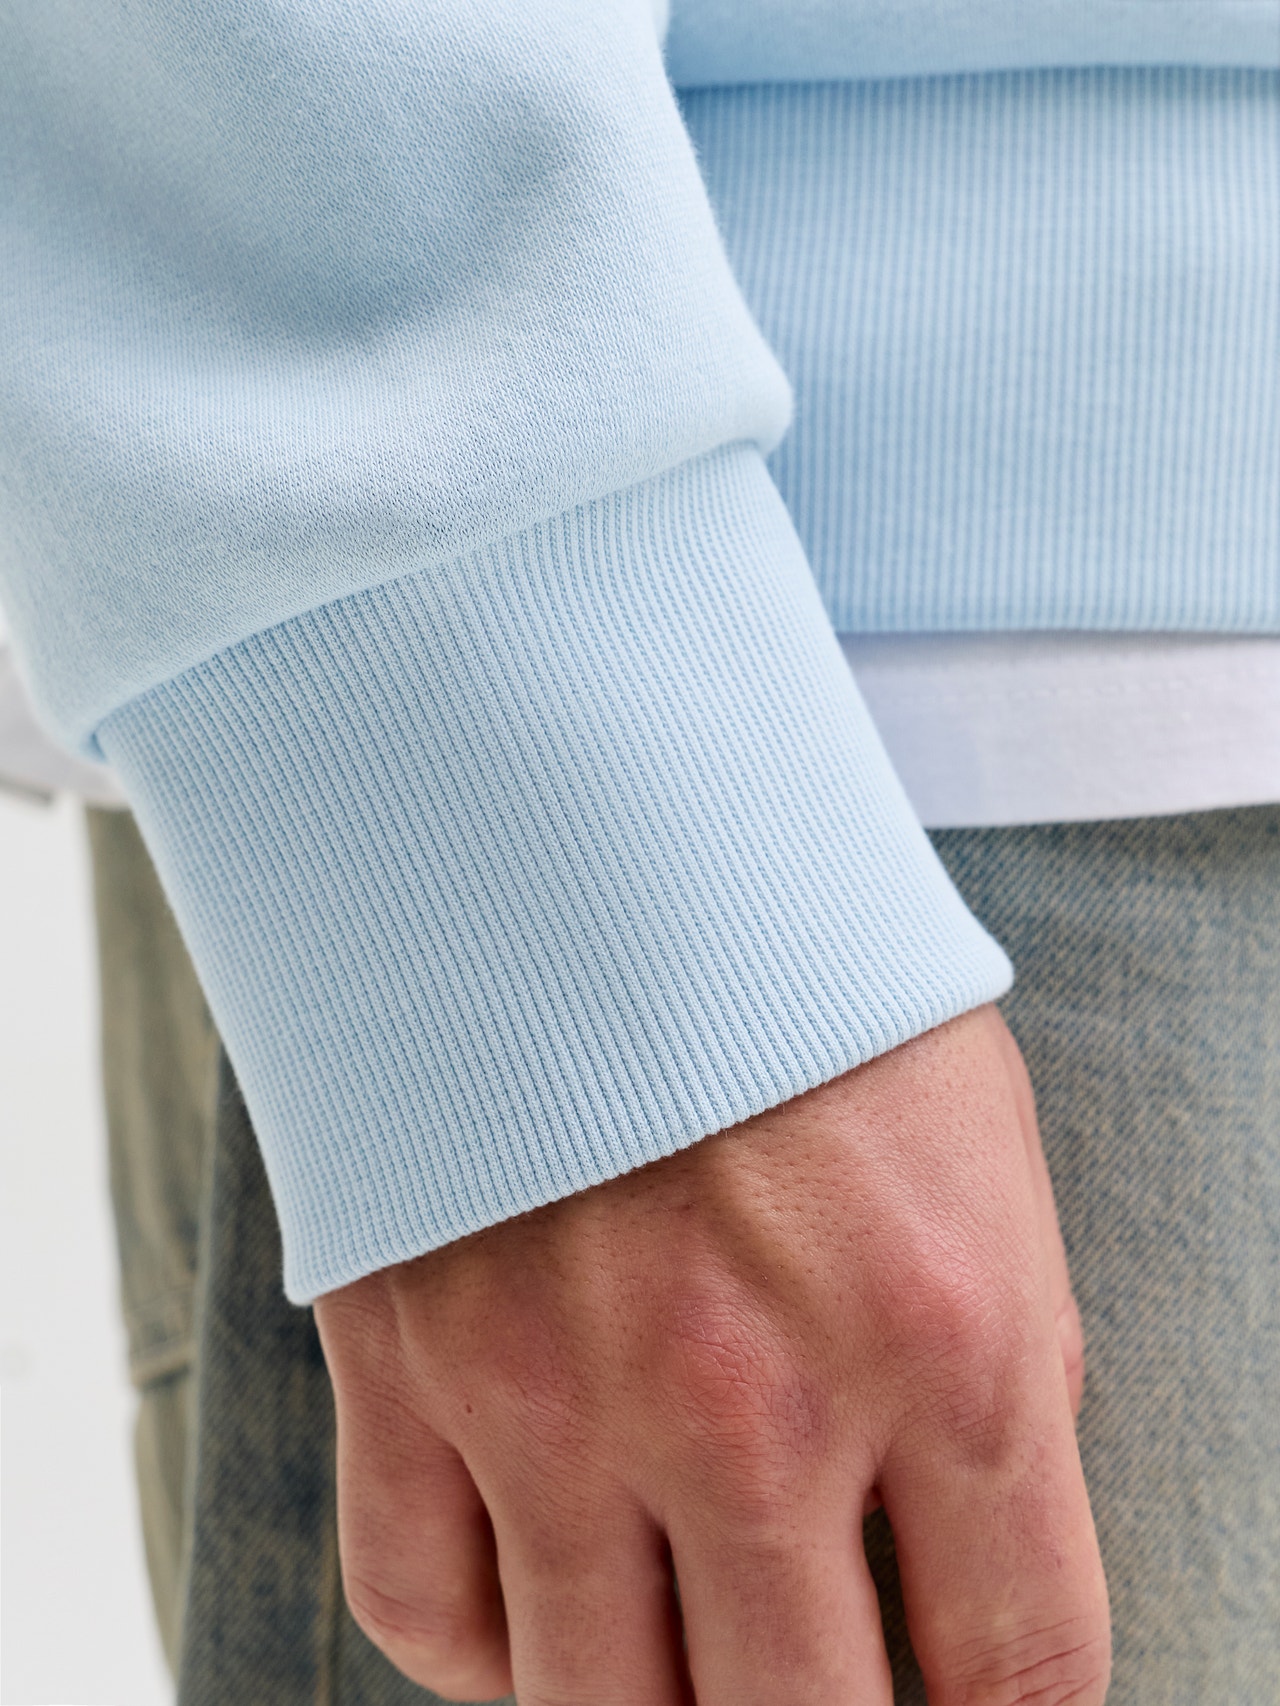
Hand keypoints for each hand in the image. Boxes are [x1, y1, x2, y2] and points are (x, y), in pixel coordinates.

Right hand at [314, 1005, 1108, 1702]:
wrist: (580, 808)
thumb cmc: (795, 964)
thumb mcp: (976, 1137)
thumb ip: (1005, 1361)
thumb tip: (975, 1552)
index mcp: (946, 1337)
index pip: (1024, 1669)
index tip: (968, 1705)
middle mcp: (752, 1402)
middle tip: (821, 1674)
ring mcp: (560, 1395)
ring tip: (686, 1652)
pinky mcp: (409, 1360)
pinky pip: (423, 1611)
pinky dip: (488, 1652)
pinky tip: (542, 1606)